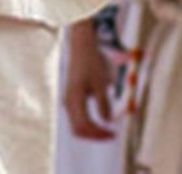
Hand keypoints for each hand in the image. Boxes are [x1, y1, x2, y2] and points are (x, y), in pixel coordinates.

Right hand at [63, 24, 118, 139]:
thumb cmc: (91, 62)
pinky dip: (89, 124)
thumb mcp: (101, 82)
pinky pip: (78, 117)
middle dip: (94, 136)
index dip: (98, 134)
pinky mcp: (72, 98)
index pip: (84, 126)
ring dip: (92, 131)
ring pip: (77, 125)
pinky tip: (100, 122)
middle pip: (78, 129)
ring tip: (106, 131)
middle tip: (110, 135)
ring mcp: (69, 101)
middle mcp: (69, 102)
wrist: (81, 46)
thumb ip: (104, 103)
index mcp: (74, 99)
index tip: (113, 134)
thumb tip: (107, 121)